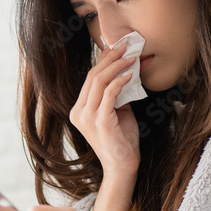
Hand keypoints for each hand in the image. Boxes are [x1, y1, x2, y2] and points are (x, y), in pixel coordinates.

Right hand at [69, 40, 140, 176]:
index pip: (90, 78)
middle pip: (92, 76)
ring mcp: (87, 117)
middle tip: (126, 45)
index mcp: (79, 109)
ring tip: (131, 57)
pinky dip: (120, 81)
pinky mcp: (100, 122)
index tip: (116, 47)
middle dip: (110, 57)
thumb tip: (126, 70)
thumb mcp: (117, 111)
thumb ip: (117, 94)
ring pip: (99, 81)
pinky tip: (130, 75)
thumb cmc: (122, 139)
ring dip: (117, 66)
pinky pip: (109, 94)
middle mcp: (79, 112)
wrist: (122, 165)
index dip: (103, 59)